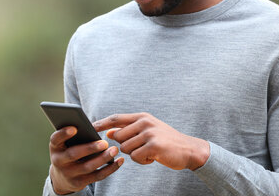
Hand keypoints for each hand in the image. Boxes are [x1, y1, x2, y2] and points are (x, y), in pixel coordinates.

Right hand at [48, 126, 124, 194]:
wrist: (62, 177)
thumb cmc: (67, 151)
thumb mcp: (64, 144)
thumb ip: (74, 136)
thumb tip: (93, 126)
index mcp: (54, 147)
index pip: (55, 139)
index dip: (64, 134)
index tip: (75, 128)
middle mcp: (58, 161)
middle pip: (74, 154)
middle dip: (89, 148)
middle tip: (104, 142)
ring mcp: (69, 173)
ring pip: (87, 167)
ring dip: (103, 158)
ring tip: (114, 150)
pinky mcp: (80, 182)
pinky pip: (97, 176)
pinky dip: (110, 169)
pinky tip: (119, 161)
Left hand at [93, 113, 208, 170]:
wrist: (189, 149)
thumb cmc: (165, 141)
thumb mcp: (147, 131)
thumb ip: (129, 130)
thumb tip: (109, 132)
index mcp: (142, 117)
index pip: (116, 118)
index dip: (101, 123)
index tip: (89, 127)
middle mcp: (144, 122)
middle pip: (119, 136)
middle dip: (125, 146)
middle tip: (140, 148)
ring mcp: (149, 133)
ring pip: (126, 148)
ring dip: (135, 154)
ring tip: (149, 152)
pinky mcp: (153, 145)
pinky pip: (135, 157)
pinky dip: (142, 161)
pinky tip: (153, 158)